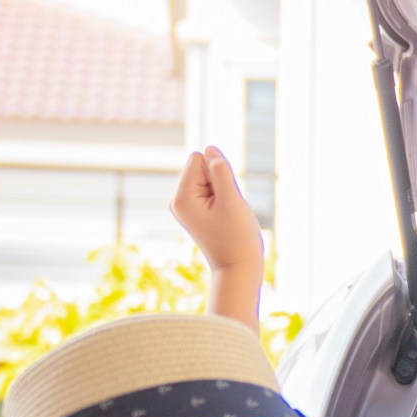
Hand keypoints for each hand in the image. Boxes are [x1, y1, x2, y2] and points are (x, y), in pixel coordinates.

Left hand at [171, 149, 263, 274]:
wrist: (238, 268)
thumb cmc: (237, 236)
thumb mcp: (232, 199)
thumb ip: (220, 170)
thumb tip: (209, 148)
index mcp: (181, 197)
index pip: (200, 159)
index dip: (219, 173)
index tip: (223, 200)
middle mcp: (179, 200)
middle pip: (203, 168)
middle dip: (221, 183)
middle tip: (227, 211)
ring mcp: (187, 206)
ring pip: (211, 179)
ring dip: (225, 193)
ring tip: (226, 216)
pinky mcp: (197, 211)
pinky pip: (213, 191)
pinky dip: (224, 200)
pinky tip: (225, 218)